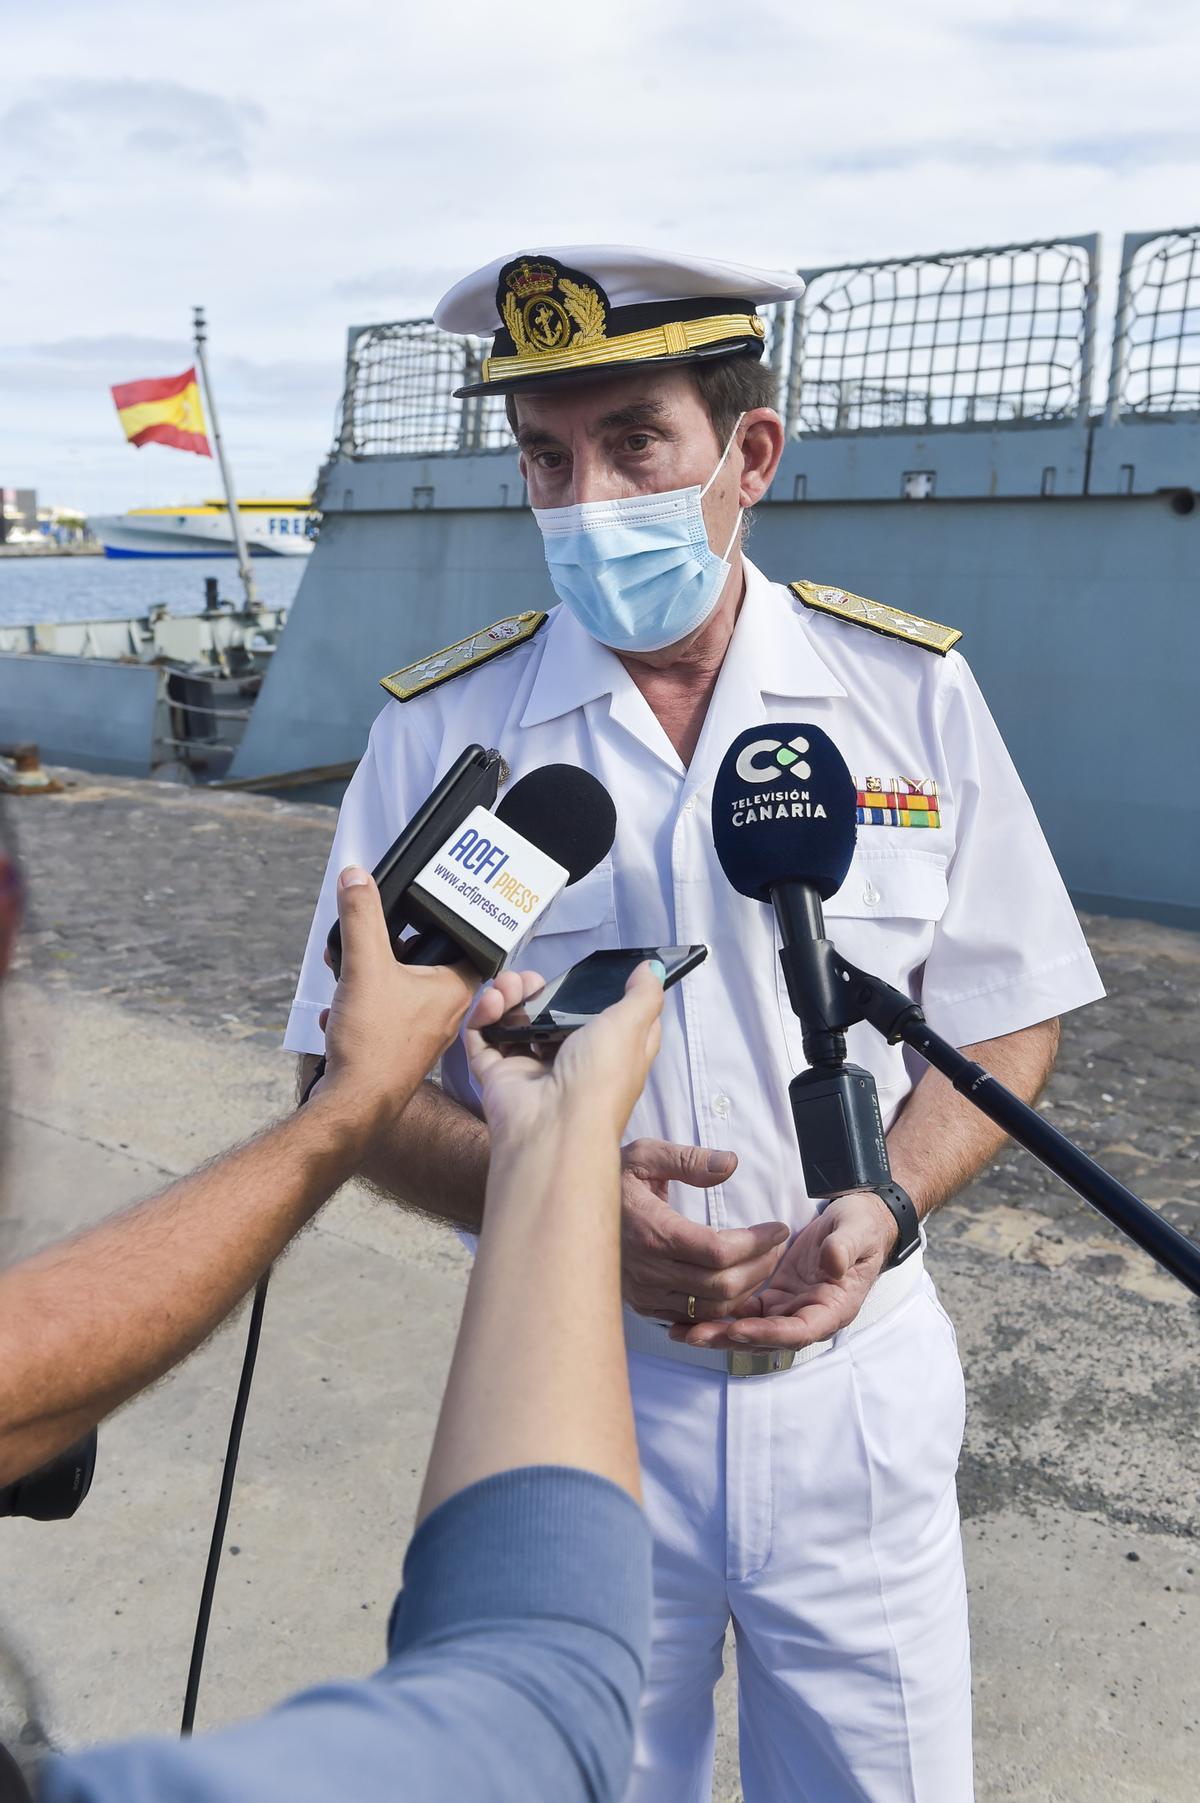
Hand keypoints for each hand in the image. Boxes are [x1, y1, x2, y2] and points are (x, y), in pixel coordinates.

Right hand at [316, 867, 477, 1128]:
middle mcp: (448, 1011)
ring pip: (399, 989)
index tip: (416, 913)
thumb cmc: (374, 1044)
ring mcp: (424, 1033)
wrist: (354, 1104)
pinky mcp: (401, 1050)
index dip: (439, 922)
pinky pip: (383, 1015)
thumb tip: (357, 877)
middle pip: (424, 962)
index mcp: (455, 988)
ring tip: (344, 971)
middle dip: (387, 948)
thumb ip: (361, 916)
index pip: (463, 941)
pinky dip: (359, 1007)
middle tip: (366, 940)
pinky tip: (339, 1010)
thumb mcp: (365, 965)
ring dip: (368, 977)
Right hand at [467, 960, 664, 1148]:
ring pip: (514, 1023)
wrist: (554, 1126)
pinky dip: (482, 1018)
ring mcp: (530, 1070)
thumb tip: (653, 968)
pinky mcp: (497, 1076)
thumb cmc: (602, 1076)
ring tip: (507, 988)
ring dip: (508, 996)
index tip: (585, 975)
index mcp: (606, 1052)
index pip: (602, 1019)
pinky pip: (483, 1040)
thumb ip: (644, 994)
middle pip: (550, 1015)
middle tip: (530, 980)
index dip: (593, 994)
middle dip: (536, 988)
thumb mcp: (633, 1026)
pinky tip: (491, 1004)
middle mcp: (568, 1061)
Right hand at [621, 1140, 789, 1324]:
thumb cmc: (610, 1179)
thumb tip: (730, 1164)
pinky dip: (721, 1306)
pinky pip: (692, 1317)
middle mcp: (648, 1270)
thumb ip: (689, 1160)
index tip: (778, 1228)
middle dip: (759, 1266)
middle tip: (776, 1246)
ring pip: (710, 1308)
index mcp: (652, 1231)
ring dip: (745, 1289)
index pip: (718, 1251)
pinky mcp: (642, 1305)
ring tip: (762, 1262)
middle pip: (721, 1285)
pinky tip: (736, 1284)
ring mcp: (644, 1293)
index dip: (757, 1243)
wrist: (567, 1212)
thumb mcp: (645, 1155)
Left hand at [670, 1189, 899, 1349]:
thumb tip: (832, 1263)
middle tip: (694, 1336)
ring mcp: (791, 1309)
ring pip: (752, 1328)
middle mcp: (810, 1316)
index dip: (768, 1333)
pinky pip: (746, 1311)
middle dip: (731, 1339)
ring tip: (680, 1331)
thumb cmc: (861, 1227)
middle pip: (768, 1338)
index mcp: (834, 1308)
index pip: (799, 1332)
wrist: (857, 1222)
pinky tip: (690, 1311)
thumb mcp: (857, 1231)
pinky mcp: (776, 1297)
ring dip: (719, 1332)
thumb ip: (844, 1247)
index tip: (739, 1329)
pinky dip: (721, 1314)